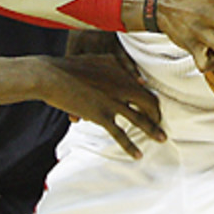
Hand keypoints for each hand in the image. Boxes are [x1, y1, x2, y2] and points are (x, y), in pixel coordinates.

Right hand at [37, 53, 164, 158]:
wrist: (51, 76)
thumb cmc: (70, 67)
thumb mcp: (97, 59)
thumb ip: (113, 64)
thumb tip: (127, 72)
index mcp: (121, 73)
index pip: (144, 88)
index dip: (152, 99)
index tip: (155, 109)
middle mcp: (121, 86)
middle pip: (149, 103)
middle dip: (157, 115)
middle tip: (161, 124)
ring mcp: (113, 102)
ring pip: (140, 119)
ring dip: (153, 130)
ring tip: (162, 139)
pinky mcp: (101, 115)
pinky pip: (120, 134)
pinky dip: (130, 146)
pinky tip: (137, 154)